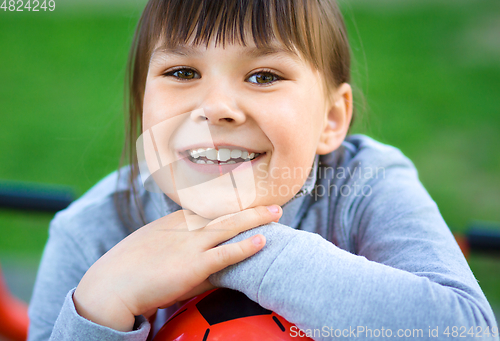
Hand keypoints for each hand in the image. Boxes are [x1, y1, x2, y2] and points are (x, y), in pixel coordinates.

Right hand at [73, 205, 281, 330]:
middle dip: (250, 207)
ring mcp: (190, 245)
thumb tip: (193, 248)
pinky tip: (262, 241)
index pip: (210, 210)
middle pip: (224, 213)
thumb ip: (176, 244)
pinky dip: (245, 246)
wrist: (110, 287)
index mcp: (175, 221)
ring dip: (255, 219)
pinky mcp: (192, 266)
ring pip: (229, 227)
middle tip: (272, 203)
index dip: (233, 205)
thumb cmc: (128, 269)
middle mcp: (185, 228)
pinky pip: (225, 254)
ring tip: (276, 214)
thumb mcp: (153, 246)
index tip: (250, 200)